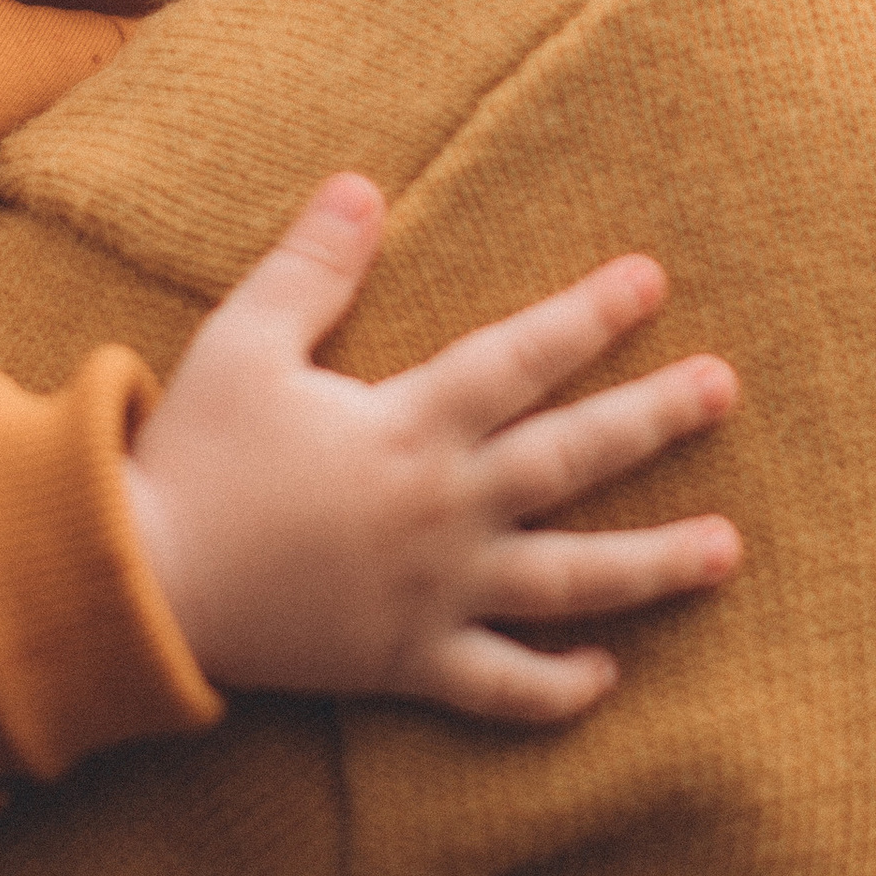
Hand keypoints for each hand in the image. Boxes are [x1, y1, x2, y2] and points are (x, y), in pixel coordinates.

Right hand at [121, 174, 740, 723]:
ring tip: (728, 548)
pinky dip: (556, 689)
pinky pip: (499, 687)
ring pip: (568, 581)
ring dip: (654, 565)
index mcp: (409, 425)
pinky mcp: (407, 662)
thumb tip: (364, 186)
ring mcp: (434, 593)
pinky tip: (607, 676)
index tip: (652, 282)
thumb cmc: (193, 457)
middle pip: (572, 458)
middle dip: (656, 419)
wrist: (146, 586)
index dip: (590, 316)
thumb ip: (312, 267)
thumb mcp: (244, 342)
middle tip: (724, 389)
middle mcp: (443, 509)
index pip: (521, 359)